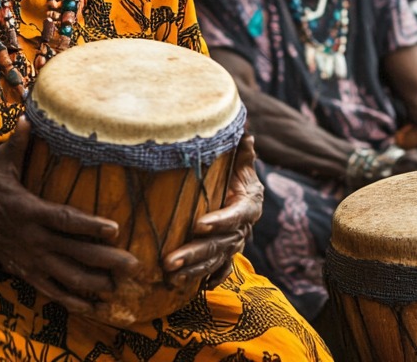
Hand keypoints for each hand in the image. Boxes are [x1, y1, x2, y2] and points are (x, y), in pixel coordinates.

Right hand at [0, 119, 139, 313]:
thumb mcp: (1, 161)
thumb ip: (19, 142)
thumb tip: (29, 117)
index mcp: (29, 210)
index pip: (65, 220)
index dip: (91, 226)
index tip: (116, 229)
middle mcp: (31, 238)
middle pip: (74, 254)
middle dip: (105, 261)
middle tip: (134, 264)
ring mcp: (26, 257)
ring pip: (65, 277)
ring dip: (93, 284)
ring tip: (118, 288)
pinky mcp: (20, 269)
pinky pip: (49, 289)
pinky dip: (70, 300)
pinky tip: (92, 307)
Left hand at [163, 135, 262, 289]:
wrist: (246, 193)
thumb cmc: (237, 172)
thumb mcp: (240, 161)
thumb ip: (241, 151)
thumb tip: (245, 131)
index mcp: (248, 203)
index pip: (235, 216)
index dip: (219, 221)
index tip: (198, 225)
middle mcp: (244, 227)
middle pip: (220, 244)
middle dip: (194, 253)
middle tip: (169, 261)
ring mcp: (235, 244)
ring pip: (215, 260)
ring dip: (193, 269)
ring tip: (169, 274)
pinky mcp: (227, 255)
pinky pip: (219, 270)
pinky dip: (208, 278)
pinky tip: (191, 286)